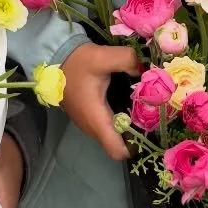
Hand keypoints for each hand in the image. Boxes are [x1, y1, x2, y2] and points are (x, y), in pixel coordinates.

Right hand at [61, 43, 139, 162]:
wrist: (56, 57)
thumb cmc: (77, 62)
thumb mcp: (103, 56)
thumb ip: (128, 60)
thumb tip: (147, 69)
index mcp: (96, 119)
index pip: (117, 151)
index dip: (136, 146)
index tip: (150, 128)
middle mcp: (91, 127)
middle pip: (118, 145)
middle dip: (137, 133)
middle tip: (152, 113)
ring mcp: (87, 124)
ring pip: (112, 136)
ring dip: (128, 126)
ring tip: (142, 106)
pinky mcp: (86, 117)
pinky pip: (106, 127)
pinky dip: (119, 120)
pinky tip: (127, 101)